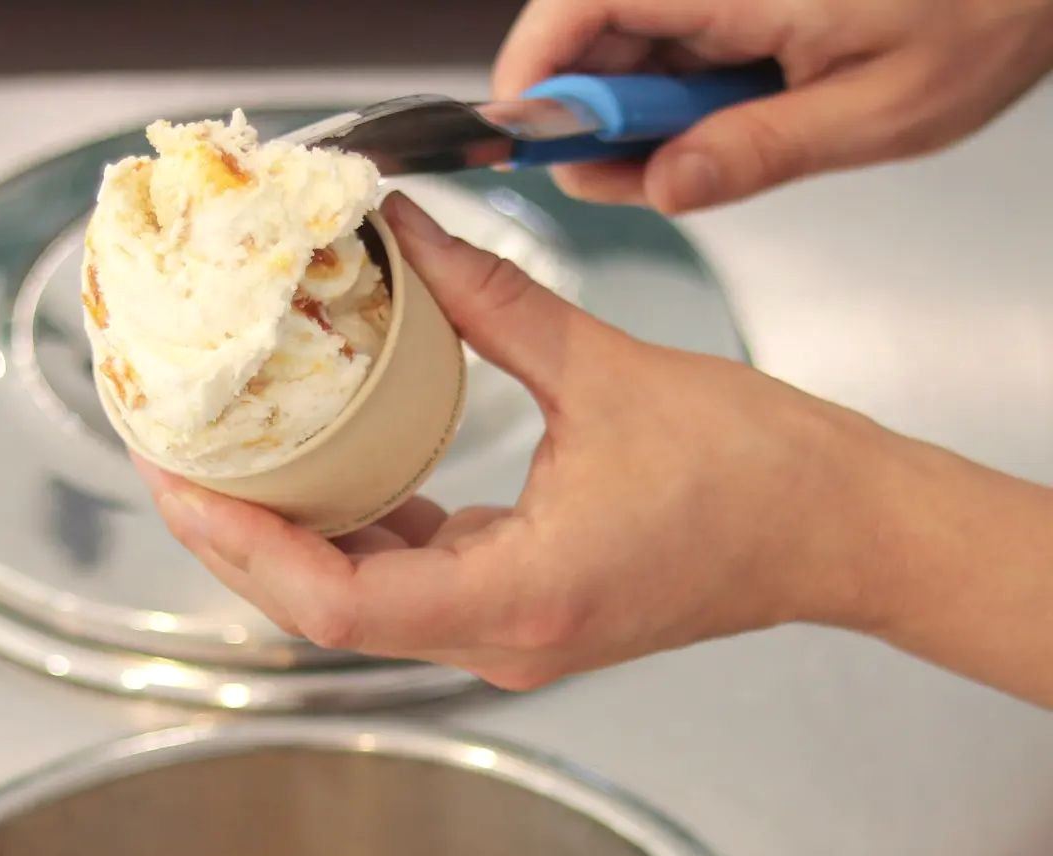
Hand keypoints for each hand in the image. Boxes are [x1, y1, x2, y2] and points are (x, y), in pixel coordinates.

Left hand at [139, 191, 890, 691]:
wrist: (832, 532)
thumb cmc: (757, 476)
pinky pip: (410, 584)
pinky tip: (326, 468)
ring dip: (290, 540)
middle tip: (174, 462)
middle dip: (240, 540)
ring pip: (360, 604)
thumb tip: (405, 237)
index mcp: (518, 594)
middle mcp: (500, 636)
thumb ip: (491, 302)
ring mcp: (506, 634)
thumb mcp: (611, 371)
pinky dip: (357, 533)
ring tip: (227, 463)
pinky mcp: (518, 611)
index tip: (180, 482)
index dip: (241, 545)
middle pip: (325, 611)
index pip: (334, 602)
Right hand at [492, 0, 1052, 211]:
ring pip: (636, 36)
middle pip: (598, 24)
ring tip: (683, 163)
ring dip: (637, 110)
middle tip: (617, 181)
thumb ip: (758, 152)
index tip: (513, 137)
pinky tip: (710, 131)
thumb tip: (664, 188)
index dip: (532, 72)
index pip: (585, 6)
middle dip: (588, 109)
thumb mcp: (881, 110)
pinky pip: (682, 37)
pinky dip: (680, 94)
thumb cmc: (993, 8)